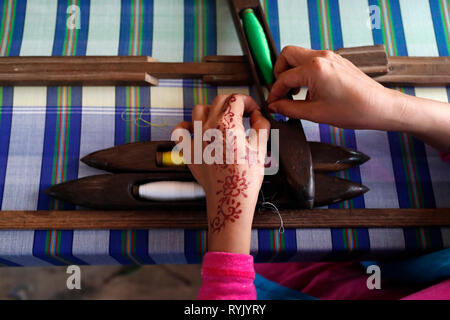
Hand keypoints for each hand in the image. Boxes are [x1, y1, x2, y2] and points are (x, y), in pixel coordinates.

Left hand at [173, 94, 269, 253]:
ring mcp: (196, 139)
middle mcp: (209, 128)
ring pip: (199, 110)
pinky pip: (180, 132)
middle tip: (242, 112)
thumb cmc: (245, 179)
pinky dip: (186, 127)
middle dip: (233, 102)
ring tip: (222, 119)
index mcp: (228, 125)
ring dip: (212, 109)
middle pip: (219, 100)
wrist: (230, 200)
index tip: (253, 110)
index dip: (248, 101)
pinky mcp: (189, 152)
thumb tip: (257, 116)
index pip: (237, 99)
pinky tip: (195, 129)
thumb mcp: (261, 149)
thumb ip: (261, 126)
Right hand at [267, 46, 449, 152]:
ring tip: (295, 92)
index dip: (274, 93)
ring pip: (300, 56)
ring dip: (292, 72)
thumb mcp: (315, 114)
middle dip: (279, 72)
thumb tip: (275, 106)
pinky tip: (309, 90)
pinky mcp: (336, 60)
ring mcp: (330, 56)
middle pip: (288, 55)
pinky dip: (304, 72)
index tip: (273, 104)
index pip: (283, 78)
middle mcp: (321, 57)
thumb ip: (290, 109)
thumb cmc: (353, 110)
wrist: (379, 107)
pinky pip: (312, 60)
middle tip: (281, 91)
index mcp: (314, 69)